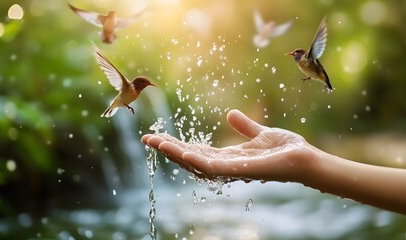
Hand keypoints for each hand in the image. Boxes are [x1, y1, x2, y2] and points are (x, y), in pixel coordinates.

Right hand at [141, 109, 316, 182]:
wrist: (306, 158)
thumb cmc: (286, 149)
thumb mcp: (260, 133)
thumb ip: (244, 127)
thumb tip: (229, 114)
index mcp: (228, 157)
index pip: (196, 151)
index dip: (176, 144)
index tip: (158, 135)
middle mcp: (226, 166)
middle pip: (191, 158)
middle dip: (169, 149)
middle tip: (147, 139)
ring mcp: (232, 170)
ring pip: (197, 163)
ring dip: (176, 154)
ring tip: (157, 144)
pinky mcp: (242, 170)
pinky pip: (216, 167)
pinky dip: (198, 161)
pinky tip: (184, 151)